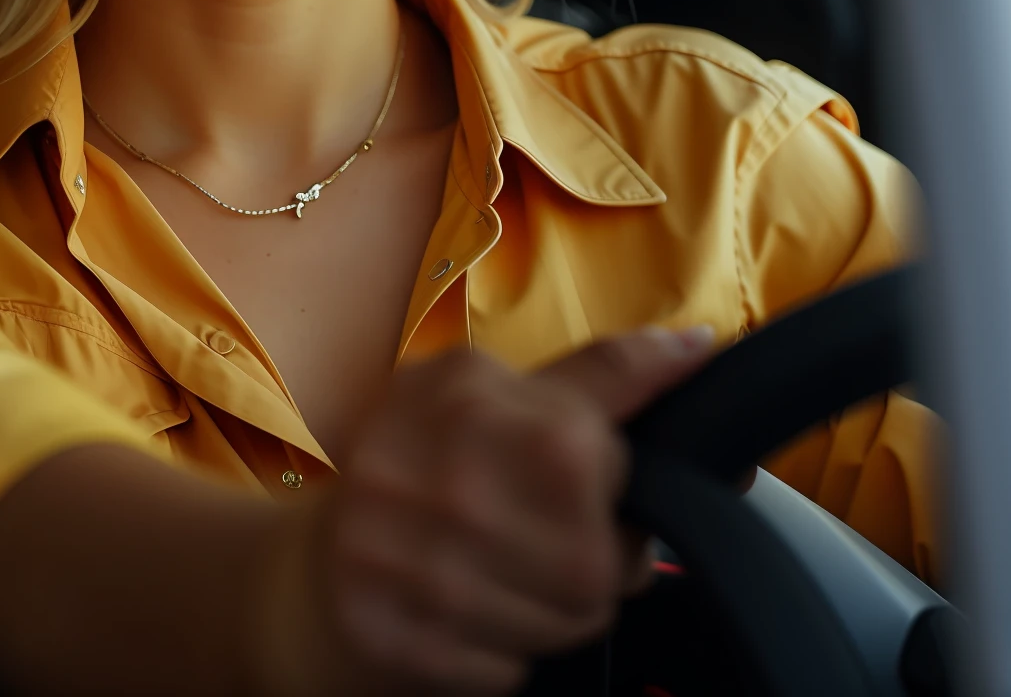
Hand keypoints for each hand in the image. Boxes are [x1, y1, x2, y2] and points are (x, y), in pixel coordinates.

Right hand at [260, 325, 715, 694]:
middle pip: (597, 553)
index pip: (590, 440)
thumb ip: (598, 382)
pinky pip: (509, 666)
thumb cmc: (427, 471)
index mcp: (462, 386)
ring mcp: (398, 547)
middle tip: (547, 546)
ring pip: (561, 616)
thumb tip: (699, 346)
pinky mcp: (386, 628)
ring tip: (502, 579)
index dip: (621, 482)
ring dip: (550, 613)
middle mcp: (425, 458)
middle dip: (593, 562)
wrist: (312, 570)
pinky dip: (503, 654)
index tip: (607, 485)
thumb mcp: (494, 398)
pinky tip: (465, 616)